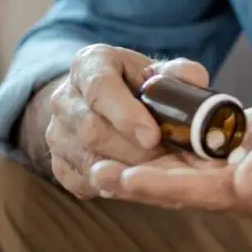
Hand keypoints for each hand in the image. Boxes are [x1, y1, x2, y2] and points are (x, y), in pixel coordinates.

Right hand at [33, 45, 211, 199]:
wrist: (105, 105)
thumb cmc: (138, 86)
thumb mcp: (159, 72)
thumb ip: (179, 74)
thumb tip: (194, 82)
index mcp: (89, 64)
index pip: (99, 87)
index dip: (125, 114)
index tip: (153, 136)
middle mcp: (64, 98)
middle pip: (91, 130)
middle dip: (132, 150)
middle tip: (165, 160)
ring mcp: (56, 133)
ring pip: (87, 159)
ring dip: (125, 171)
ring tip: (157, 172)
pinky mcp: (58, 163)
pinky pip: (82, 182)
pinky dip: (112, 187)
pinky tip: (136, 181)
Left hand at [101, 82, 251, 215]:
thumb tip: (242, 184)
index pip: (199, 192)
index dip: (160, 186)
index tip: (125, 178)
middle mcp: (239, 191)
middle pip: (179, 191)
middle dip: (137, 185)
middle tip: (94, 173)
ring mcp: (233, 179)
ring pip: (177, 180)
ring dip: (140, 175)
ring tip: (98, 168)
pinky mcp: (229, 163)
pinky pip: (187, 165)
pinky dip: (158, 160)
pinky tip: (130, 152)